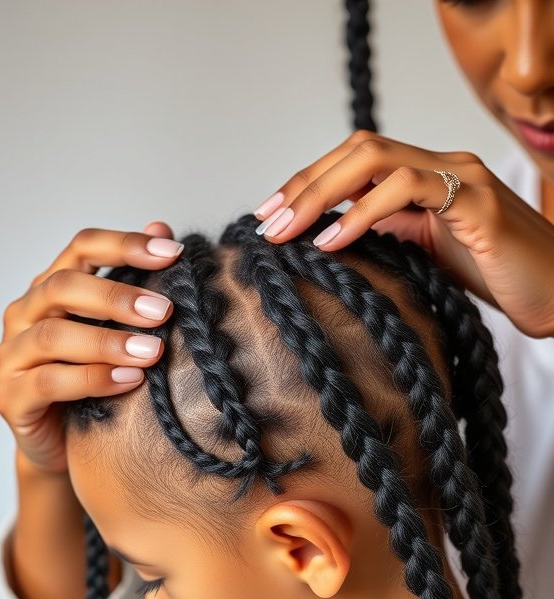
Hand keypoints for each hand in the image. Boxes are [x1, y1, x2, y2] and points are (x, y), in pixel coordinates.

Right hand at [0, 222, 181, 473]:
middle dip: (117, 297)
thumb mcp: (117, 331)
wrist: (63, 446)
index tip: (173, 253)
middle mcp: (25, 314)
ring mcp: (13, 356)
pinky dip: (92, 380)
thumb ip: (134, 284)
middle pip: (63, 288)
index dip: (125, 245)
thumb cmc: (93, 383)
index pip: (81, 248)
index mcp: (51, 289)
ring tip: (152, 351)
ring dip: (108, 342)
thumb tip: (162, 228)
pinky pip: (49, 383)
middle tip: (164, 310)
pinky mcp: (12, 398)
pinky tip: (128, 381)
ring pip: (53, 337)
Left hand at [253, 131, 553, 337]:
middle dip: (303, 184)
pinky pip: (407, 188)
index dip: (308, 183)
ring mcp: (461, 176)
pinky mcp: (476, 201)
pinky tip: (332, 242)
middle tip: (266, 223)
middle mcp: (442, 166)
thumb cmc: (500, 281)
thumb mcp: (429, 259)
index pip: (356, 162)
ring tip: (288, 232)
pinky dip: (362, 212)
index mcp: (428, 178)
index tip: (270, 216)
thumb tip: (333, 243)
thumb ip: (389, 241)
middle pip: (356, 150)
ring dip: (321, 194)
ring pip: (374, 157)